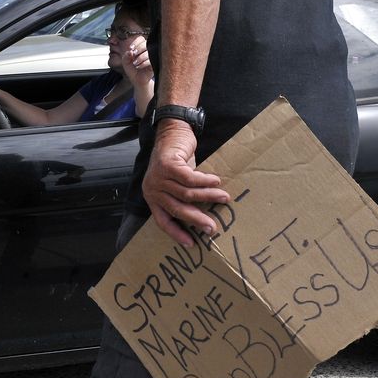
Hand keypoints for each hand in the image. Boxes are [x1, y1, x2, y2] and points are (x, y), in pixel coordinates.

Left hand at [121, 38, 152, 86]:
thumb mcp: (126, 63)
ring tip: (135, 63)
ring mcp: (152, 56)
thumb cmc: (133, 70)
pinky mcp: (155, 63)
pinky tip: (139, 66)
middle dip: (138, 48)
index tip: (130, 48)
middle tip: (133, 54)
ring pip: (148, 52)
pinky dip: (143, 63)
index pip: (141, 39)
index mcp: (140, 48)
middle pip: (146, 43)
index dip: (136, 42)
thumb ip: (125, 56)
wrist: (137, 80)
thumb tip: (130, 52)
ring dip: (140, 57)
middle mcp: (147, 50)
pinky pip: (150, 60)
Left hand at [142, 121, 228, 246]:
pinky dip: (205, 181)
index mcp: (153, 198)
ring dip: (208, 197)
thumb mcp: (176, 183)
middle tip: (212, 227)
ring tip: (224, 198)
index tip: (191, 244)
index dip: (177, 233)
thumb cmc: (177, 161)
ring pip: (187, 193)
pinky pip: (190, 178)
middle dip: (197, 219)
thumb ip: (184, 198)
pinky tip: (216, 182)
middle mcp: (152, 189)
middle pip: (177, 209)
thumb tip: (205, 217)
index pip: (163, 221)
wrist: (172, 133)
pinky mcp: (167, 165)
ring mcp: (158, 177)